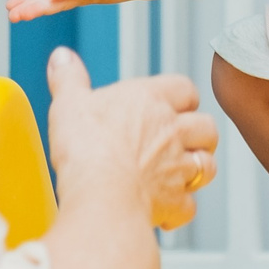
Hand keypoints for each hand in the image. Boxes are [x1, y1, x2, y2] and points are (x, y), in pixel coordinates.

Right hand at [45, 48, 217, 230]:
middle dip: (199, 134)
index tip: (172, 103)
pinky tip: (163, 211)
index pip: (184, 88)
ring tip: (180, 174)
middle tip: (183, 141)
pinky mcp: (175, 201)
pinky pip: (188, 207)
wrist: (101, 194)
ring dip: (197, 170)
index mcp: (150, 100)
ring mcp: (178, 167)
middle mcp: (172, 131)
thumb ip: (68, 79)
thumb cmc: (86, 148)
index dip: (181, 96)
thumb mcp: (68, 103)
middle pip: (206, 127)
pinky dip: (179, 210)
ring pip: (207, 166)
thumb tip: (62, 57)